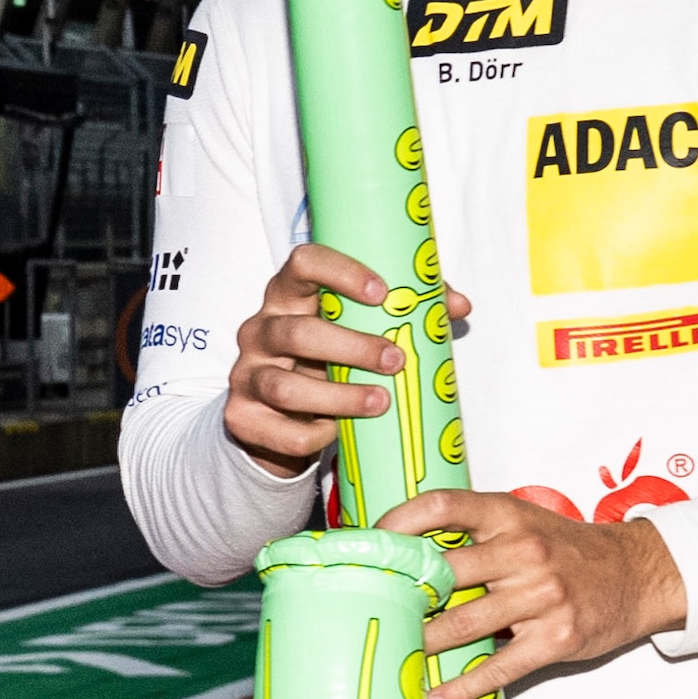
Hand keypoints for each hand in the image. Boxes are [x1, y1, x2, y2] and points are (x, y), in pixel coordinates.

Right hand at [222, 243, 470, 474]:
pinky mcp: (240, 417)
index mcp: (288, 296)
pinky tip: (337, 433)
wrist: (278, 416)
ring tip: (380, 402)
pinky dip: (315, 435)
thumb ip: (405, 311)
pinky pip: (281, 431)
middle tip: (396, 361)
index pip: (303, 263)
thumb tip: (457, 306)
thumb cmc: (326, 361)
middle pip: (296, 332)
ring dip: (338, 396)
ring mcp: (246, 374)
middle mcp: (259, 331)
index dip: (340, 272)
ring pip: (285, 386)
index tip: (382, 292)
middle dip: (352, 348)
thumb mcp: (357, 330)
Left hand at [377, 488, 687, 698]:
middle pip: (444, 572)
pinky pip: (498, 666)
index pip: (441, 506)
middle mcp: (523, 553)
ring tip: (389, 655)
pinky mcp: (555, 638)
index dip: (397, 522)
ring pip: (463, 624)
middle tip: (364, 608)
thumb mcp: (523, 522)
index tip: (368, 542)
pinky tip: (433, 698)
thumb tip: (405, 548)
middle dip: (401, 593)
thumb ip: (474, 531)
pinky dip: (461, 686)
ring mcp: (541, 597)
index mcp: (508, 516)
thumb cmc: (565, 549)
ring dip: (420, 644)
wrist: (638, 574)